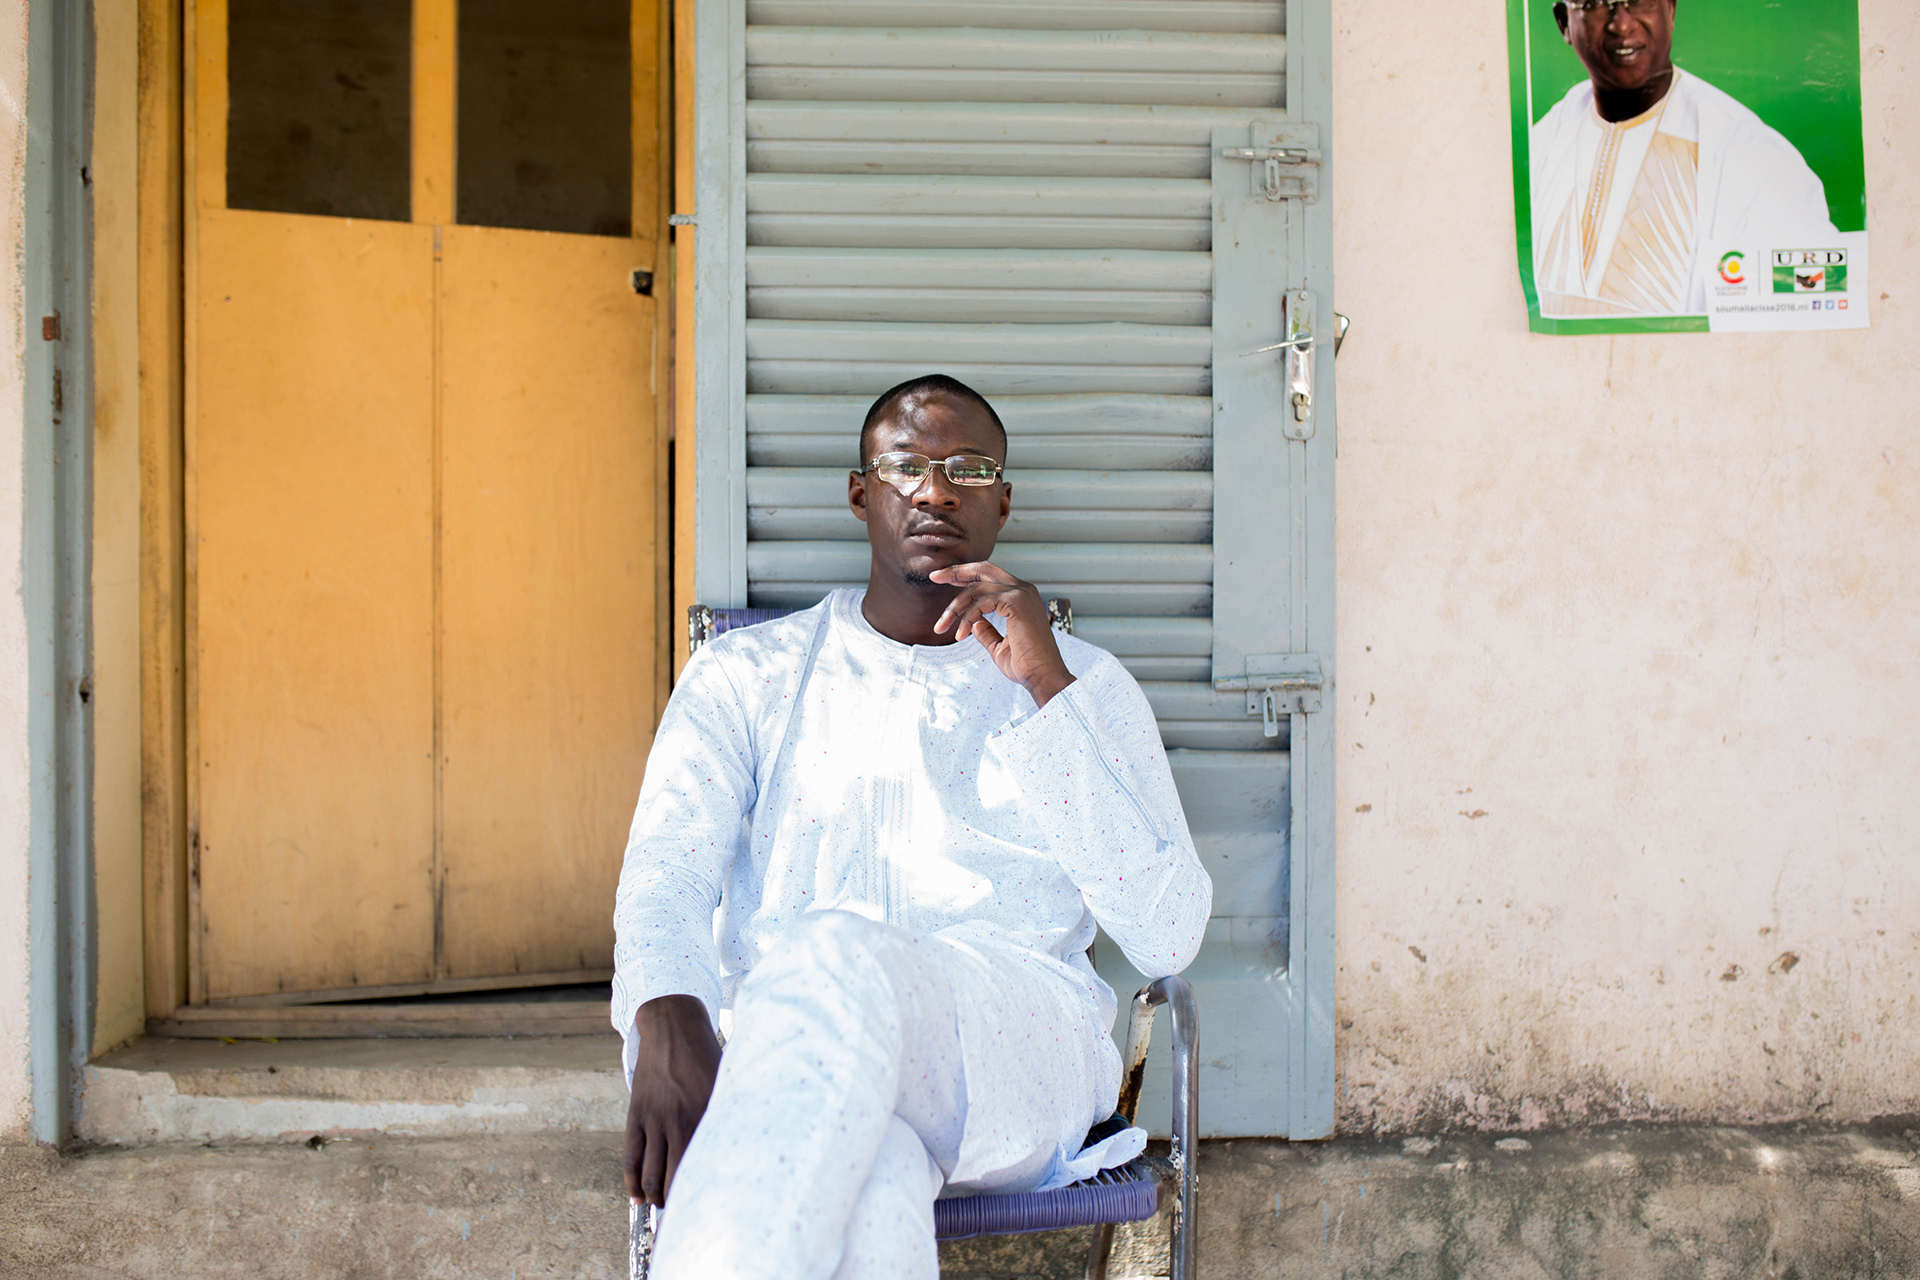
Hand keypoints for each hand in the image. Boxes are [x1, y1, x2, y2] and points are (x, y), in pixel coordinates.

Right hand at [624, 994, 722, 1207]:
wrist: (674, 1027)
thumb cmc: (708, 1058)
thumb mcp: (725, 1085)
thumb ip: (730, 1116)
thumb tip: (741, 1151)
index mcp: (705, 1118)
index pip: (701, 1169)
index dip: (700, 1198)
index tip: (704, 1215)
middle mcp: (678, 1122)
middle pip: (673, 1181)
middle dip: (676, 1206)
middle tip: (682, 1219)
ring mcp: (654, 1120)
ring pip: (649, 1175)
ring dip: (654, 1198)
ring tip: (662, 1207)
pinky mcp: (636, 1115)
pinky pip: (631, 1157)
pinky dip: (632, 1182)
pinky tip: (638, 1196)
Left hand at [928, 561, 1075, 707]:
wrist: (1043, 676)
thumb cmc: (1026, 665)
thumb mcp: (999, 646)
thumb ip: (987, 631)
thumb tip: (973, 623)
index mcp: (1021, 597)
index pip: (989, 576)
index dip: (966, 575)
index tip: (944, 579)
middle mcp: (1023, 590)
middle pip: (983, 568)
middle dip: (956, 570)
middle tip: (934, 576)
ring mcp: (1021, 593)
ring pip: (976, 588)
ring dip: (954, 607)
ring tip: (941, 626)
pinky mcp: (1016, 602)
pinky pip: (980, 603)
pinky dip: (966, 617)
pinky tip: (960, 634)